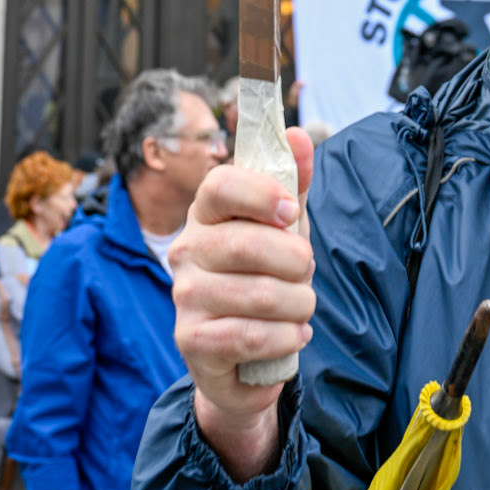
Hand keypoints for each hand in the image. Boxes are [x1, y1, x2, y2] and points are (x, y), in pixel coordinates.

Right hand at [170, 130, 314, 481]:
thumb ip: (292, 182)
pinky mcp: (190, 340)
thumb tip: (298, 135)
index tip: (290, 213)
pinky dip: (285, 338)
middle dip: (296, 262)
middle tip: (306, 273)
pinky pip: (250, 336)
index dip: (260, 193)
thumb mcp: (283, 228)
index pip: (220, 184)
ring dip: (298, 304)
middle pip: (247, 244)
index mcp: (206, 213)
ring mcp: (184, 296)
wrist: (245, 354)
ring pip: (258, 294)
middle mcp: (186, 250)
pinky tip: (292, 335)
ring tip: (302, 308)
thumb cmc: (266, 276)